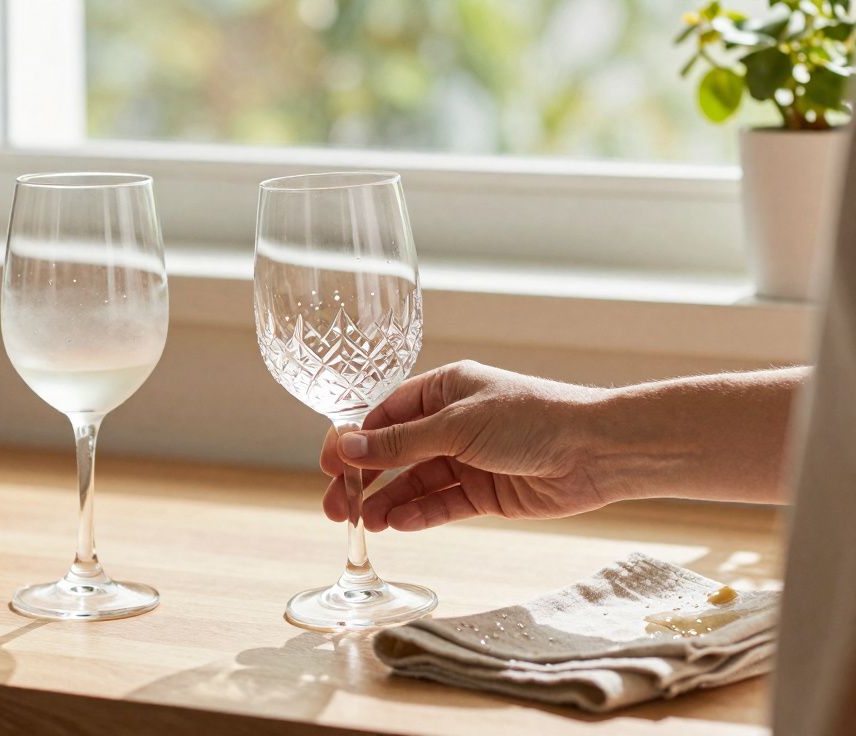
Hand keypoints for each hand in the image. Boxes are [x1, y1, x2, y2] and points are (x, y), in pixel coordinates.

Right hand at [320, 360, 613, 532]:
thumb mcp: (456, 425)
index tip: (328, 464)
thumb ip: (401, 442)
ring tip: (362, 522)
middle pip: (395, 452)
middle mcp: (452, 423)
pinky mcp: (486, 493)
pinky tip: (397, 524)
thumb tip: (348, 446)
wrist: (596, 450)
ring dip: (388, 500)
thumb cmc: (532, 417)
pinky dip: (420, 514)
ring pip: (416, 482)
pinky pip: (443, 504)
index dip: (354, 439)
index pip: (385, 414)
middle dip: (364, 477)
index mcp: (444, 389)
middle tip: (334, 505)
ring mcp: (469, 459)